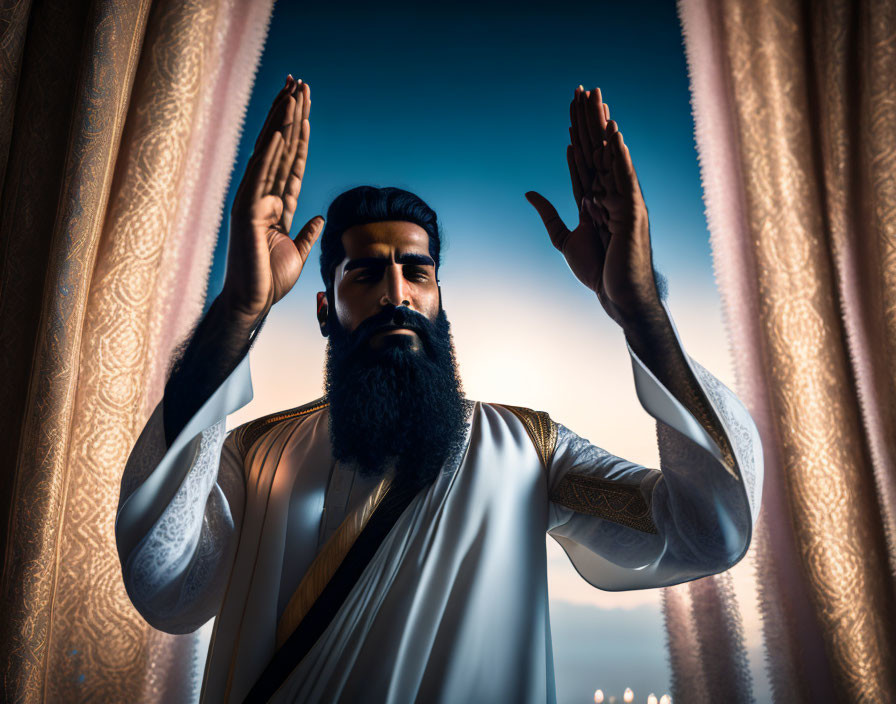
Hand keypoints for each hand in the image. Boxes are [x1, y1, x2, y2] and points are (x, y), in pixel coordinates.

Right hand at [223, 76, 323, 321]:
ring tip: (292, 93)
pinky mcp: (246, 212)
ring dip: (282, 123)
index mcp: (275, 205)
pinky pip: (260, 177)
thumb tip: (320, 219)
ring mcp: (252, 201)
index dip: (300, 135)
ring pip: (270, 154)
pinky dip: (270, 153)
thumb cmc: (270, 281)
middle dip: (290, 115)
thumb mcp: (297, 252)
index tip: (306, 108)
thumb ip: (308, 233)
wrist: (253, 302)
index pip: (291, 161)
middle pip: (281, 148)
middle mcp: (262, 197)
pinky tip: (280, 130)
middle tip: (299, 82)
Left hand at [526, 86, 658, 327]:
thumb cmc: (598, 270)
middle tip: (584, 89)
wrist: (617, 295)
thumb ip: (549, 214)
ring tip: (597, 99)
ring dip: (602, 126)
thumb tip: (530, 192)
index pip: (583, 159)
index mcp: (595, 199)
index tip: (572, 109)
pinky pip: (624, 177)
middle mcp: (610, 194)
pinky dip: (619, 155)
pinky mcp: (631, 212)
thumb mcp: (564, 238)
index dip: (577, 133)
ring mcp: (622, 200)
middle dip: (589, 119)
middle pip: (596, 149)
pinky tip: (613, 133)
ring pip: (609, 156)